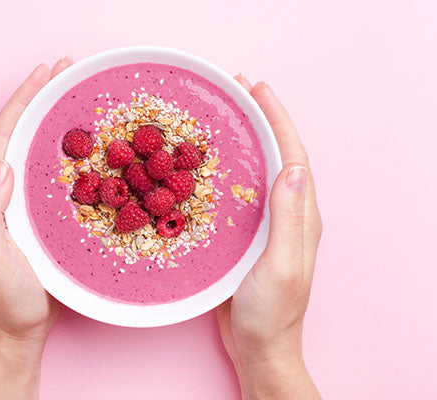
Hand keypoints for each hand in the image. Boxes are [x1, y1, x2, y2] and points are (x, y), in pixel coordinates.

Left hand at [0, 58, 72, 399]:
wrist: (22, 329)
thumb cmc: (6, 299)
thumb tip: (0, 165)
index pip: (5, 136)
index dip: (23, 102)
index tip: (44, 75)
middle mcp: (10, 193)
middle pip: (25, 134)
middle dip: (43, 99)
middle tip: (68, 72)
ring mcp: (31, 203)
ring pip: (45, 151)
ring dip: (61, 121)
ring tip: (81, 96)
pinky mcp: (50, 216)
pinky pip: (64, 176)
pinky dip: (78, 154)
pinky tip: (96, 147)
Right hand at [217, 75, 322, 398]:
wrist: (259, 346)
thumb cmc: (272, 313)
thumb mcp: (283, 265)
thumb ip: (290, 218)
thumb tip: (293, 168)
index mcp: (301, 215)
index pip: (292, 155)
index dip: (277, 119)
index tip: (257, 89)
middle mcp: (286, 213)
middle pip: (275, 154)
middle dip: (259, 119)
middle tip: (236, 90)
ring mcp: (264, 223)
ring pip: (254, 170)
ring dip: (241, 140)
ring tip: (221, 115)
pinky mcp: (243, 235)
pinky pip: (235, 193)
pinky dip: (222, 170)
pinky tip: (201, 164)